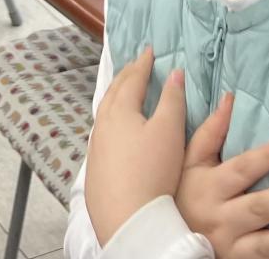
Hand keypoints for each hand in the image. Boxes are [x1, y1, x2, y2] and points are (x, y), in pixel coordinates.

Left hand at [85, 47, 188, 244]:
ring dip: (114, 99)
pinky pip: (100, 134)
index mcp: (120, 112)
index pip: (131, 80)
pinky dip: (109, 122)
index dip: (142, 64)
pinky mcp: (95, 170)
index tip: (148, 50)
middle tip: (134, 65)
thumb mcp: (169, 131)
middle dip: (125, 77)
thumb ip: (172, 99)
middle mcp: (102, 126)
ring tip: (122, 93)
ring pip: (103, 114)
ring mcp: (95, 149)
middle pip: (113, 94)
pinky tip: (113, 132)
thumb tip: (174, 72)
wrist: (128, 217)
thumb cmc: (152, 170)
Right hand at [174, 92, 268, 257]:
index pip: (242, 169)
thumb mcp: (189, 163)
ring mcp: (229, 243)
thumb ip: (211, 132)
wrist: (164, 239)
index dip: (268, 157)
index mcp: (207, 187)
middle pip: (258, 206)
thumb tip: (231, 98)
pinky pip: (267, 256)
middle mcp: (218, 217)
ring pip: (265, 239)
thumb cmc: (182, 193)